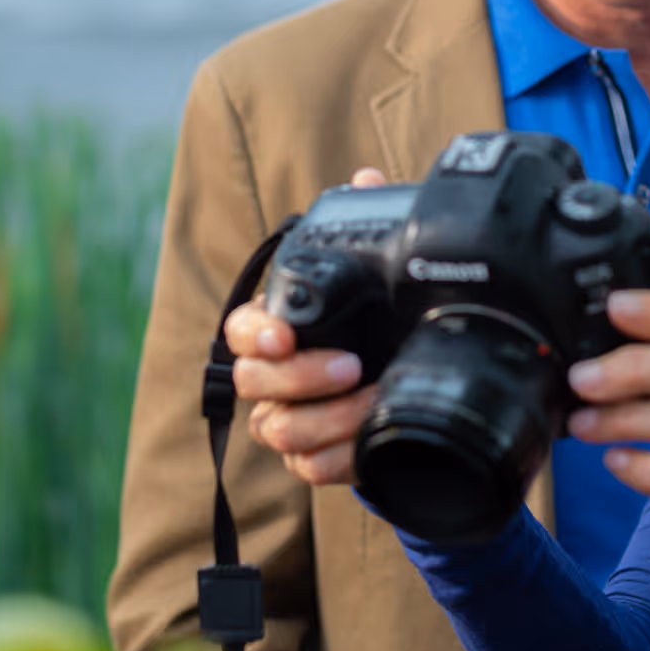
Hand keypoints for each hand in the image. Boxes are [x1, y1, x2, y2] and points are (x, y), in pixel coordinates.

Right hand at [223, 167, 387, 485]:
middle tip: (351, 365)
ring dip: (326, 418)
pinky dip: (336, 456)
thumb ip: (367, 223)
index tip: (285, 337)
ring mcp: (287, 421)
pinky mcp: (312, 460)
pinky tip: (368, 439)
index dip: (257, 334)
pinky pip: (307, 470)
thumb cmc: (379, 324)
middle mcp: (271, 378)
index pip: (242, 330)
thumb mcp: (380, 276)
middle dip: (300, 377)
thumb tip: (366, 180)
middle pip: (254, 383)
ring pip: (278, 430)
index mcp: (277, 329)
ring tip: (373, 399)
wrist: (407, 384)